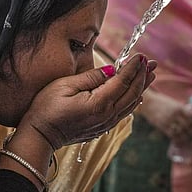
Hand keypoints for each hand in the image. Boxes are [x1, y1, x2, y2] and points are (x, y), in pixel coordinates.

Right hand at [20, 53, 155, 148]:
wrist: (39, 136)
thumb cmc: (46, 108)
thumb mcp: (64, 86)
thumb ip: (91, 77)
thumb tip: (112, 70)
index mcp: (99, 103)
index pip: (123, 81)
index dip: (133, 67)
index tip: (141, 55)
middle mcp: (107, 115)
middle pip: (133, 92)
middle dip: (143, 75)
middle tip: (152, 62)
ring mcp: (106, 123)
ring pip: (132, 103)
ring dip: (142, 87)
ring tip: (150, 74)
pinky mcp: (103, 127)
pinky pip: (125, 112)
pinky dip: (134, 100)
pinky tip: (138, 94)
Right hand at [139, 90, 191, 145]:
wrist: (149, 103)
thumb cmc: (163, 103)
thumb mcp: (175, 104)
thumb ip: (183, 110)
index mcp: (179, 108)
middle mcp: (175, 115)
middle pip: (187, 125)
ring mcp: (168, 121)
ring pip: (180, 132)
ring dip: (187, 138)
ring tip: (191, 143)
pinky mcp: (162, 126)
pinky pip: (172, 135)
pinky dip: (177, 140)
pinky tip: (181, 143)